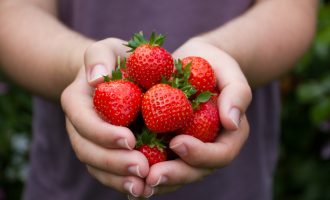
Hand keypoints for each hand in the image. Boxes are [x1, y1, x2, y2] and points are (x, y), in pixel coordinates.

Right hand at [61, 38, 149, 196]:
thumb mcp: (107, 49)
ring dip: (120, 180)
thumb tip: (94, 78)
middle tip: (142, 169)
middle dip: (114, 163)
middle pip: (88, 151)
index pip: (83, 121)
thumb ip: (97, 56)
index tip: (129, 140)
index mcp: (77, 103)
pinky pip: (113, 173)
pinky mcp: (108, 153)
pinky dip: (126, 183)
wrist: (117, 76)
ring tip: (144, 188)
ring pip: (99, 168)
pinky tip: (147, 189)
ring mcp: (93, 143)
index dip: (102, 133)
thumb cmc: (114, 61)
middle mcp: (80, 128)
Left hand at [142, 38, 251, 196]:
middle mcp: (208, 149)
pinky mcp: (167, 144)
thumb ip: (237, 94)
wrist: (191, 63)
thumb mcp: (228, 72)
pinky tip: (124, 166)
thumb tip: (232, 122)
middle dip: (174, 175)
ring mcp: (187, 150)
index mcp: (228, 136)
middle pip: (195, 171)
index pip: (220, 155)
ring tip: (135, 182)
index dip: (200, 155)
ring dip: (155, 180)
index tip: (178, 143)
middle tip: (151, 176)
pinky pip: (157, 161)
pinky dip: (143, 166)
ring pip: (174, 173)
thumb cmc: (213, 65)